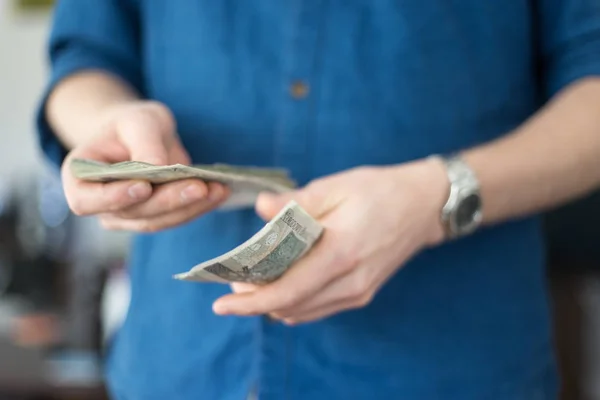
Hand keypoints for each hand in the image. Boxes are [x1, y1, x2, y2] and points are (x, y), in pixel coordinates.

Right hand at [62, 101, 227, 231]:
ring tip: (217, 189)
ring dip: (190, 207)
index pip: (86, 200)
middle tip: (199, 186)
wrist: (142, 134)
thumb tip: (157, 168)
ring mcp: (127, 216)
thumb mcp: (137, 120)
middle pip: (132, 213)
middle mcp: (100, 204)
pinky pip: (175, 218)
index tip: (143, 186)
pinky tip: (219, 192)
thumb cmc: (131, 124)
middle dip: (168, 200)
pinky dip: (199, 207)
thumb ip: (144, 142)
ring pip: (158, 221)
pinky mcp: (154, 218)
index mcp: (79, 177)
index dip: (113, 198)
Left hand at [212, 159, 448, 324]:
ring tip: (254, 284)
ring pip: (303, 311)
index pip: (288, 290)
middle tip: (233, 286)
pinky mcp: (362, 293)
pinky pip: (319, 308)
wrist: (423, 206)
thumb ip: (295, 202)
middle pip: (291, 306)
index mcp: (342, 252)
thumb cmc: (379, 191)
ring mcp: (358, 292)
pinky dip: (295, 302)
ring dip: (274, 303)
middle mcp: (351, 281)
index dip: (252, 302)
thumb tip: (261, 209)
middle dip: (256, 302)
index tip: (222, 304)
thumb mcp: (335, 186)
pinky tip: (284, 286)